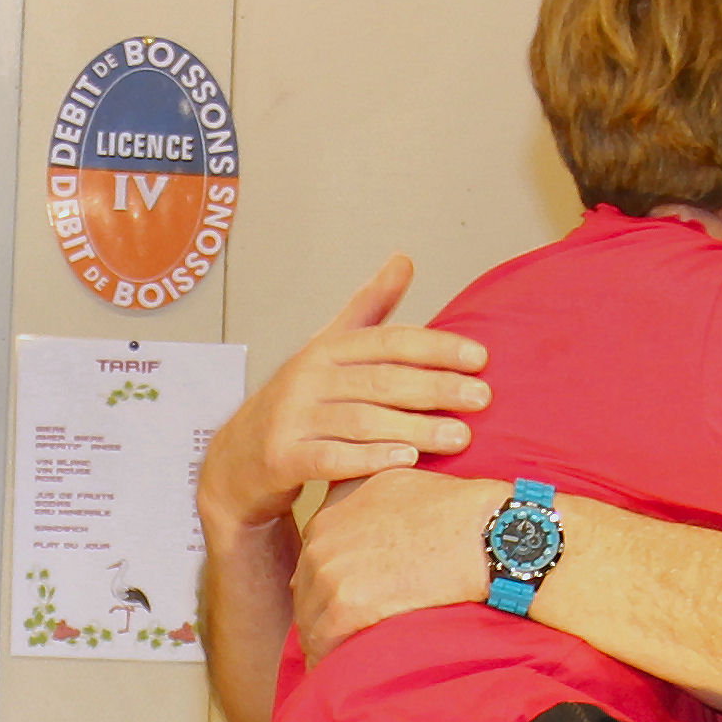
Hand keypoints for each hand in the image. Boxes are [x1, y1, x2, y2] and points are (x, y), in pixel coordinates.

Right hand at [200, 255, 487, 534]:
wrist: (238, 459)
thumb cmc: (299, 402)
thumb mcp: (329, 350)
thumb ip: (369, 309)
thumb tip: (405, 260)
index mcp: (326, 349)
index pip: (389, 341)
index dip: (436, 348)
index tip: (481, 358)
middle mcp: (307, 377)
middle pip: (381, 380)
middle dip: (437, 388)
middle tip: (483, 399)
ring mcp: (291, 418)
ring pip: (361, 420)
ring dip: (414, 428)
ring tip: (460, 437)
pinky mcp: (281, 458)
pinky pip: (329, 458)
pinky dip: (368, 459)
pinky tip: (405, 462)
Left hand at [291, 467, 499, 658]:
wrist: (483, 532)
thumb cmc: (456, 509)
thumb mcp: (398, 480)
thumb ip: (364, 495)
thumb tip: (360, 523)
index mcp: (331, 510)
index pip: (313, 558)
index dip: (328, 584)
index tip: (345, 602)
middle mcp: (321, 537)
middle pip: (306, 590)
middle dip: (322, 614)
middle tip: (340, 638)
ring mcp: (330, 571)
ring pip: (311, 619)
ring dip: (324, 640)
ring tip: (341, 658)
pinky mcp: (346, 604)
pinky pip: (324, 642)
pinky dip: (329, 659)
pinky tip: (340, 670)